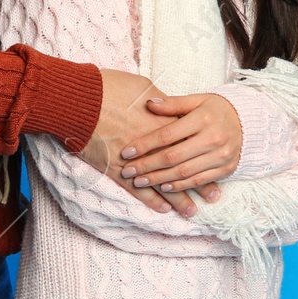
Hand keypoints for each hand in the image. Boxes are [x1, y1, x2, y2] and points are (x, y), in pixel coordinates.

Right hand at [80, 69, 200, 217]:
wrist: (77, 101)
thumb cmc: (108, 88)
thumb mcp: (141, 87)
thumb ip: (161, 102)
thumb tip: (172, 107)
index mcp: (161, 123)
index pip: (189, 143)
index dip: (203, 156)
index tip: (219, 166)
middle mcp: (152, 145)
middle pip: (180, 166)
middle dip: (197, 183)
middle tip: (213, 198)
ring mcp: (134, 160)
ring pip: (161, 183)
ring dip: (177, 198)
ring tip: (191, 211)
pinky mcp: (116, 168)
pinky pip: (137, 189)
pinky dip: (150, 200)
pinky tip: (162, 209)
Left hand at [117, 93, 241, 201]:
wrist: (249, 121)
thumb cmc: (216, 109)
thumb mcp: (197, 100)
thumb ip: (172, 104)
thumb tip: (148, 104)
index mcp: (203, 118)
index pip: (167, 135)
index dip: (144, 145)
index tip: (125, 152)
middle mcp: (214, 138)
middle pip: (173, 157)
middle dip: (146, 166)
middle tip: (127, 171)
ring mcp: (221, 156)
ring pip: (183, 172)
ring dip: (158, 179)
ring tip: (138, 182)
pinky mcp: (226, 169)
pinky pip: (198, 181)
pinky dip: (179, 186)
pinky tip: (162, 187)